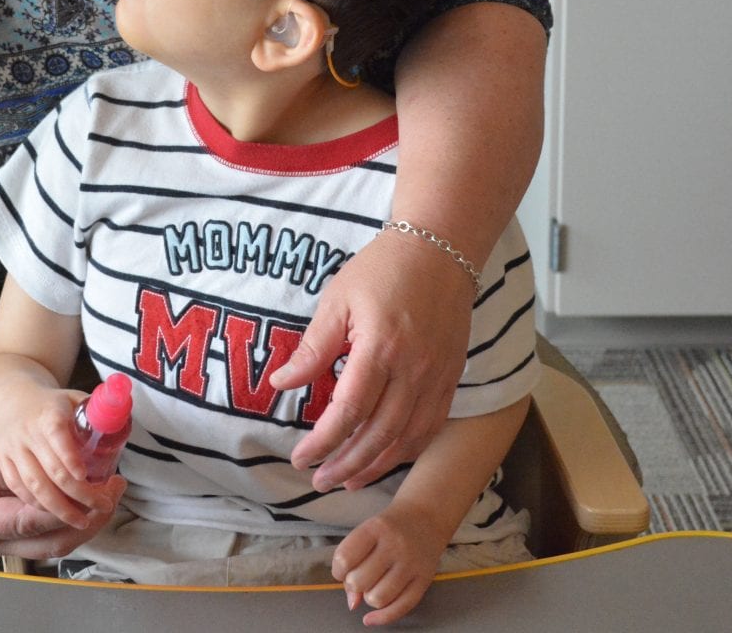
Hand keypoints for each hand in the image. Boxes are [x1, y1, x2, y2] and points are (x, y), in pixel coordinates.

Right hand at [0, 387, 121, 529]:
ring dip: (60, 508)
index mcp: (48, 414)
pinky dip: (39, 506)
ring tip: (83, 521)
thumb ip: (98, 411)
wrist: (14, 402)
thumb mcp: (76, 398)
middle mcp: (27, 432)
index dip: (71, 458)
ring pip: (34, 486)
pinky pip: (20, 490)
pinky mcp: (3, 464)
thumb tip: (122, 421)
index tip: (86, 476)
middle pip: (51, 470)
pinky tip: (58, 515)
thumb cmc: (55, 405)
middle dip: (79, 494)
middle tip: (103, 505)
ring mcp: (12, 450)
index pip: (57, 436)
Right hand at [0, 425, 123, 559]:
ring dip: (86, 518)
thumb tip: (18, 470)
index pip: (27, 523)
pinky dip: (71, 512)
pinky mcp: (7, 526)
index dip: (64, 510)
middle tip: (114, 490)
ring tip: (111, 488)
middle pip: (48, 543)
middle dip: (88, 520)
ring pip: (52, 541)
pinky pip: (45, 528)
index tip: (96, 492)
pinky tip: (89, 490)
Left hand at [269, 229, 471, 490]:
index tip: (301, 457)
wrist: (440, 250)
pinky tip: (386, 459)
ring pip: (407, 438)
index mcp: (380, 348)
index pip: (348, 411)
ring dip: (376, 466)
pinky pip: (431, 426)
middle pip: (379, 434)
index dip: (323, 441)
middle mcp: (413, 369)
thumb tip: (280, 383)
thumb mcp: (338, 300)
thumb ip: (313, 348)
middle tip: (318, 480)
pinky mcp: (451, 377)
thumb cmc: (382, 270)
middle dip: (346, 464)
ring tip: (348, 481)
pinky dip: (408, 449)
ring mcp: (437, 376)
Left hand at [332, 508, 447, 626]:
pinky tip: (370, 618)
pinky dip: (382, 618)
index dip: (338, 570)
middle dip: (353, 584)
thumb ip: (353, 561)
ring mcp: (411, 564)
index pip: (345, 558)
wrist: (426, 516)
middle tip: (359, 577)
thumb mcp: (367, 532)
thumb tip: (352, 603)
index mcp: (375, 528)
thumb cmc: (389, 527)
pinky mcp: (424, 580)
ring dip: (368, 598)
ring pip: (379, 598)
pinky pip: (402, 607)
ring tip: (373, 587)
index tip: (343, 569)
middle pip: (360, 581)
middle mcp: (395, 545)